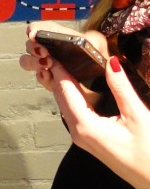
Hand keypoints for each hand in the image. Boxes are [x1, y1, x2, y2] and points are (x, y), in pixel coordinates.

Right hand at [19, 21, 105, 102]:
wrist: (101, 82)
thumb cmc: (98, 60)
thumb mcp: (99, 47)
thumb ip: (95, 40)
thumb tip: (89, 40)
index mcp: (57, 37)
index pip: (40, 28)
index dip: (34, 29)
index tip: (33, 34)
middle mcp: (48, 50)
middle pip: (30, 44)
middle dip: (33, 47)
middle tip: (43, 52)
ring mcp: (46, 65)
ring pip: (27, 61)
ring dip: (33, 62)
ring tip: (47, 64)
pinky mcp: (49, 80)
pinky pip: (39, 77)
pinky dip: (42, 77)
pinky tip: (50, 76)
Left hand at [53, 55, 149, 188]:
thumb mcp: (138, 117)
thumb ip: (121, 88)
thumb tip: (111, 63)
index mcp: (85, 126)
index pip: (65, 89)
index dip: (58, 68)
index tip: (51, 48)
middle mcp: (77, 132)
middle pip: (61, 97)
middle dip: (56, 74)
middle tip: (52, 51)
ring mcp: (82, 138)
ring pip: (65, 105)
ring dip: (62, 85)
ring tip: (60, 62)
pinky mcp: (89, 140)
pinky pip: (73, 113)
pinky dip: (70, 96)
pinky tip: (74, 86)